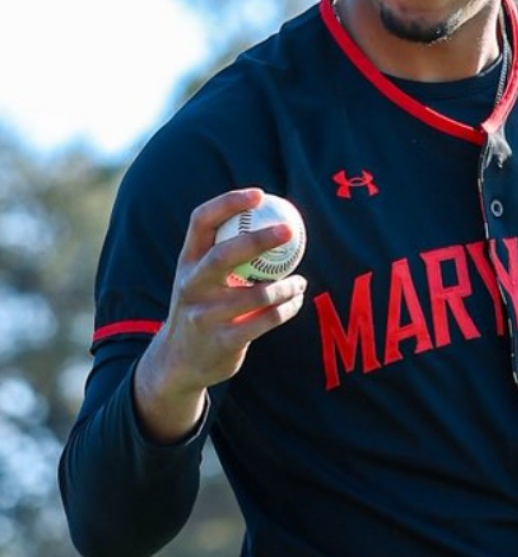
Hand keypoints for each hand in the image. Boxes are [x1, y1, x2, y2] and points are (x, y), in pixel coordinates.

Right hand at [133, 188, 306, 442]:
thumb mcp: (201, 278)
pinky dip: (287, 308)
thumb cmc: (202, 308)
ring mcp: (205, 315)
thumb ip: (225, 253)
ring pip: (257, 294)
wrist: (178, 362)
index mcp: (187, 262)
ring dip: (287, 286)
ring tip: (300, 281)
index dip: (228, 202)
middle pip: (225, 254)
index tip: (259, 194)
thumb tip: (273, 220)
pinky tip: (297, 301)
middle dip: (259, 239)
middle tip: (290, 231)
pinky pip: (266, 320)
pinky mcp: (223, 341)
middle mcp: (191, 285)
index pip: (202, 221)